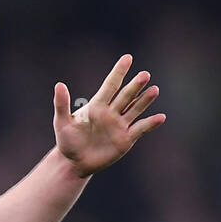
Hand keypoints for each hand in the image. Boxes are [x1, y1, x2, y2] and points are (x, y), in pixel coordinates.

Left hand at [54, 55, 164, 177]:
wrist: (74, 163)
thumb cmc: (67, 141)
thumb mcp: (62, 123)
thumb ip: (62, 104)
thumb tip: (59, 84)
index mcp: (97, 106)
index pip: (110, 85)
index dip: (118, 72)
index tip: (127, 58)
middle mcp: (111, 112)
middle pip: (125, 96)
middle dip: (135, 86)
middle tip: (144, 75)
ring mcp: (120, 125)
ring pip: (135, 109)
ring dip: (144, 100)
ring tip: (154, 90)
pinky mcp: (126, 139)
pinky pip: (140, 129)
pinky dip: (150, 124)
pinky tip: (160, 117)